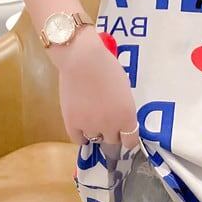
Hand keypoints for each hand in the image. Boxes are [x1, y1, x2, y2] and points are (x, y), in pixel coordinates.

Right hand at [54, 27, 138, 156]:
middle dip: (111, 132)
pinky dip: (81, 134)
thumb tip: (120, 119)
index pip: (130, 141)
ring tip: (93, 117)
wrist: (82, 60)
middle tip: (107, 120)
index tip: (124, 134)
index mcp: (127, 117)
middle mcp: (110, 126)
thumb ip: (124, 109)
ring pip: (95, 139)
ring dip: (96, 131)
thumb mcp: (125, 90)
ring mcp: (90, 127)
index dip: (127, 137)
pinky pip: (78, 139)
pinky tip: (82, 125)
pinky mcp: (71, 124)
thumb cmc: (107, 68)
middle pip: (113, 141)